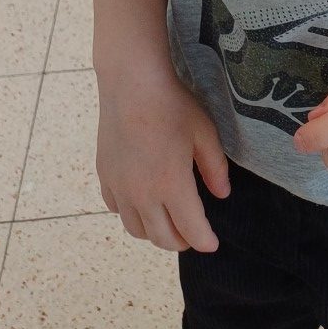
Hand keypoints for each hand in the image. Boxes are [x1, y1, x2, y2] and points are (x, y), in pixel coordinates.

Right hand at [96, 67, 229, 251]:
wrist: (131, 84)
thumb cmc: (172, 105)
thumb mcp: (204, 133)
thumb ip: (215, 168)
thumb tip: (222, 195)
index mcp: (171, 185)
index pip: (191, 229)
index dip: (205, 241)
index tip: (212, 244)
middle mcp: (143, 194)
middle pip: (162, 238)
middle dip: (181, 242)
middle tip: (192, 235)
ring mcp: (120, 188)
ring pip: (136, 230)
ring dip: (155, 233)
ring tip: (168, 223)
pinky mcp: (105, 177)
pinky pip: (117, 210)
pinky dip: (131, 214)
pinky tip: (141, 202)